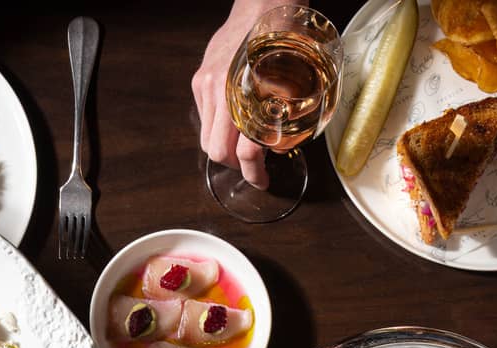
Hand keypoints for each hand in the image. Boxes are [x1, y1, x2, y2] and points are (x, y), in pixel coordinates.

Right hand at [192, 0, 282, 188]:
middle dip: (236, 165)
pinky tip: (235, 118)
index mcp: (246, 95)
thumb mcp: (296, 81)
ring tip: (244, 144)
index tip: (263, 181)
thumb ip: (283, 117)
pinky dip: (219, 125)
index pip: (242, 152)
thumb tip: (276, 147)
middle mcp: (220, 91)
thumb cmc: (285, 36)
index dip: (254, 173)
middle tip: (254, 167)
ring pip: (206, 138)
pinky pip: (204, 116)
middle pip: (217, 151)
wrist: (264, 3)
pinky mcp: (200, 79)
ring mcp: (206, 84)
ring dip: (225, 147)